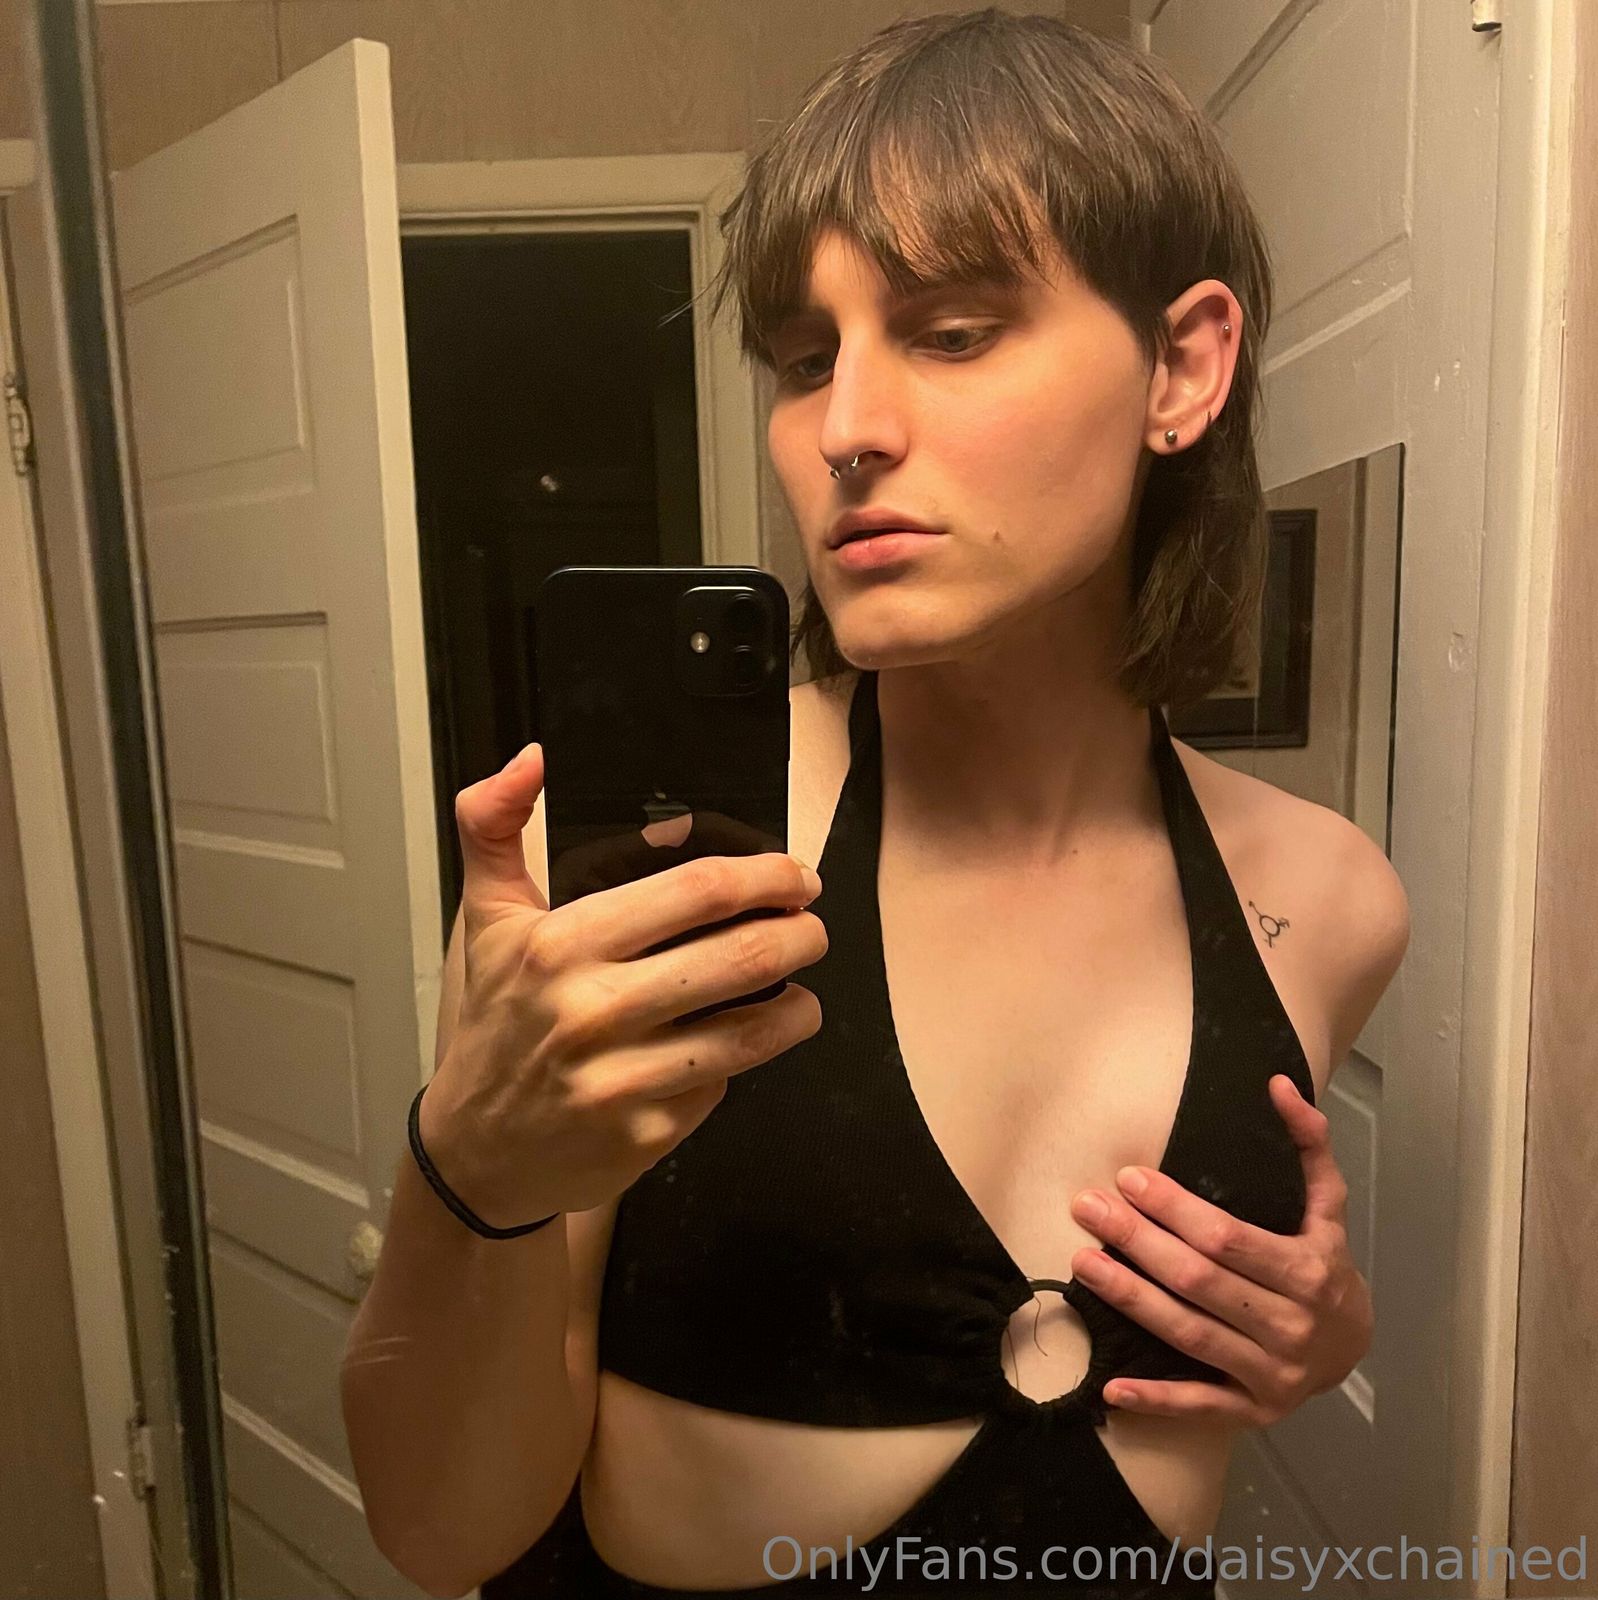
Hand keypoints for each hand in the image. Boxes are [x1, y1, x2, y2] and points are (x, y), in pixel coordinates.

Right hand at [420, 742, 828, 1227]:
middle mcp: (593, 1009)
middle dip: (798, 934)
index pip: (694, 892)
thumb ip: (495, 828)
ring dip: (798, 1004)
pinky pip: (726, 1081)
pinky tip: (748, 1042)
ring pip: (752, 1028)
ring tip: (802, 987)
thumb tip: (528, 758)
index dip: (764, 877)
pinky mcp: (649, 1131)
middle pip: (739, 956)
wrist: (477, 1152)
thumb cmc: (496, 1026)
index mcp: (561, 945)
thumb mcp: (487, 921)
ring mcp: (624, 1077)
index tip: (794, 876)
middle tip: (811, 927)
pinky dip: (748, 1058)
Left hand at [1066, 1073, 1371, 1426]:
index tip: (1127, 1178)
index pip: (1227, 1238)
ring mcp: (1272, 1375)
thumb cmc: (1327, 1263)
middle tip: (1087, 1207)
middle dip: (1138, 1241)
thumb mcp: (1327, 1205)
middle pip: (1199, 1282)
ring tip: (1081, 1264)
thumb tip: (1279, 1085)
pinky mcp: (1253, 1411)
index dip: (1174, 1209)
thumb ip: (1307, 1143)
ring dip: (1130, 1300)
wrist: (1356, 1347)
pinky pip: (1199, 1406)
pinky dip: (1155, 1400)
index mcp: (1308, 1272)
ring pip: (1188, 1335)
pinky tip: (1111, 1385)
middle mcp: (1291, 1327)